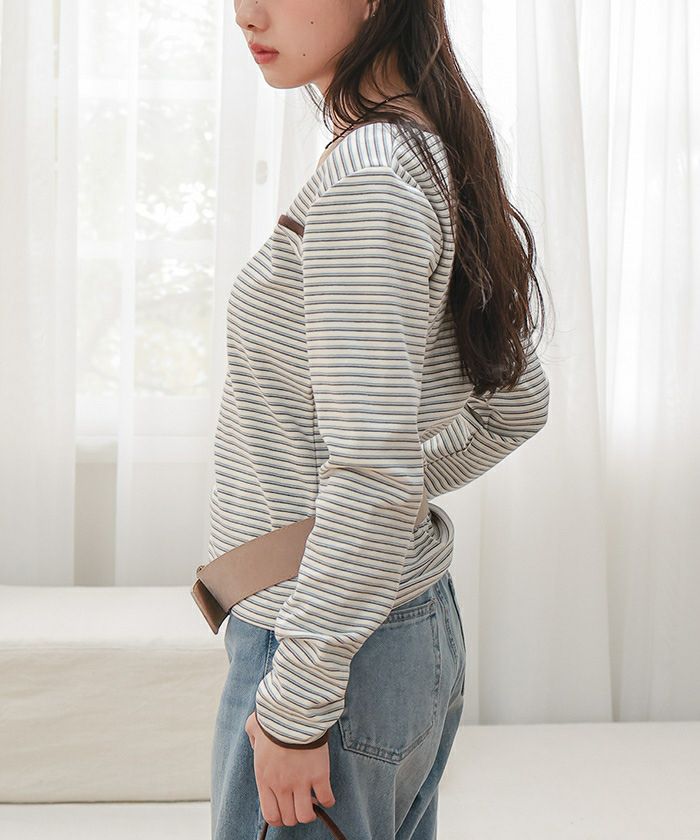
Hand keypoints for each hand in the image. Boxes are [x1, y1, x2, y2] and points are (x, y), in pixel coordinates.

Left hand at [245, 710, 335, 827]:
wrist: (293, 713)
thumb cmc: (272, 719)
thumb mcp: (254, 731)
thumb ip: (253, 740)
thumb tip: (257, 743)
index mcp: (265, 779)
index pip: (271, 815)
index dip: (279, 818)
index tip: (285, 812)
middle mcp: (282, 786)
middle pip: (289, 818)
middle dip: (294, 815)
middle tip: (299, 804)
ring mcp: (301, 782)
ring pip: (306, 815)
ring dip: (310, 812)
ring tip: (313, 803)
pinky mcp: (320, 775)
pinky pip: (326, 798)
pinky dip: (328, 800)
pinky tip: (326, 795)